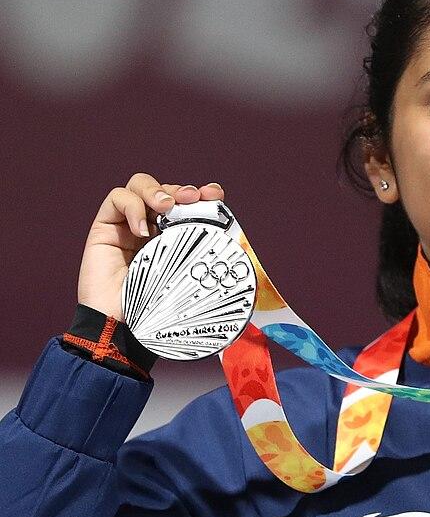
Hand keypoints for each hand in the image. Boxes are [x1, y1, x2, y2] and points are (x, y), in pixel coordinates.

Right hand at [77, 175, 225, 320]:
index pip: (188, 206)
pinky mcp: (105, 228)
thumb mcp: (190, 281)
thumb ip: (205, 261)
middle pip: (166, 191)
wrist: (123, 330)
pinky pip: (116, 198)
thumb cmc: (157, 313)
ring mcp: (127, 227)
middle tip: (194, 198)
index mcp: (176, 241)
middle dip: (182, 190)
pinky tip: (142, 229)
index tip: (216, 195)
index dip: (202, 195)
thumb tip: (237, 248)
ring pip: (140, 186)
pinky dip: (132, 205)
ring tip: (167, 207)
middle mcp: (152, 230)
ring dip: (157, 190)